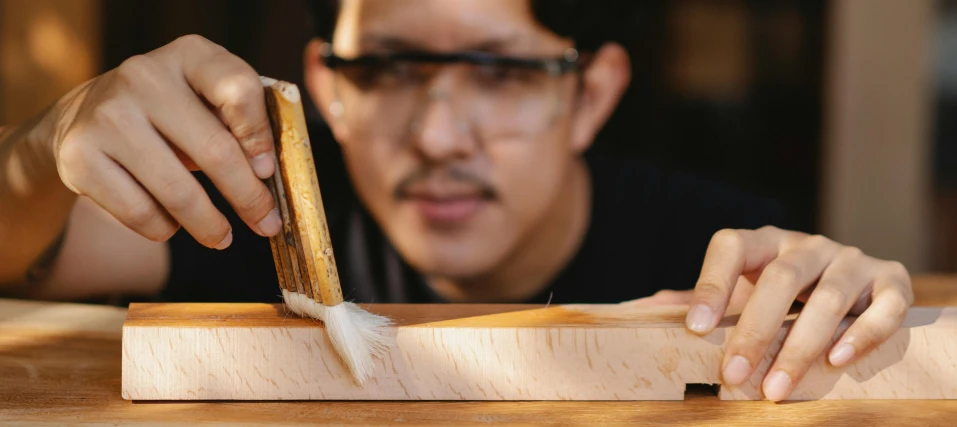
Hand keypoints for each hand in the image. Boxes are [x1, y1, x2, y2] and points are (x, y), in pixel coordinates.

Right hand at [50, 35, 280, 248]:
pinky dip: (164, 228)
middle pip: (215, 150)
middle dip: (248, 198)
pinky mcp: (79, 155)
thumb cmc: (171, 114)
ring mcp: (107, 115)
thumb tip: (266, 178)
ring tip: (221, 237)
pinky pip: (140, 212)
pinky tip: (171, 224)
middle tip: (266, 224)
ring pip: (177, 192)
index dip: (259, 136)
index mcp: (189, 55)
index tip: (267, 171)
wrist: (86, 115)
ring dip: (209, 225)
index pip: (238, 89)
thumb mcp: (206, 101)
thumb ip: (241, 124)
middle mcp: (144, 76)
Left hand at [683, 226, 912, 400]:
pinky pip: (885, 305)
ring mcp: (852, 260)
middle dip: (754, 331)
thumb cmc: (780, 295)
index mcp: (764, 241)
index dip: (711, 284)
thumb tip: (638, 310)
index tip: (693, 328)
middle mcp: (808, 245)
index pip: (731, 246)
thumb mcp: (740, 293)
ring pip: (828, 298)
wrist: (853, 286)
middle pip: (779, 278)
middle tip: (731, 375)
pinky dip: (862, 334)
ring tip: (776, 388)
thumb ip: (697, 300)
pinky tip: (837, 362)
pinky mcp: (892, 280)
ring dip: (801, 347)